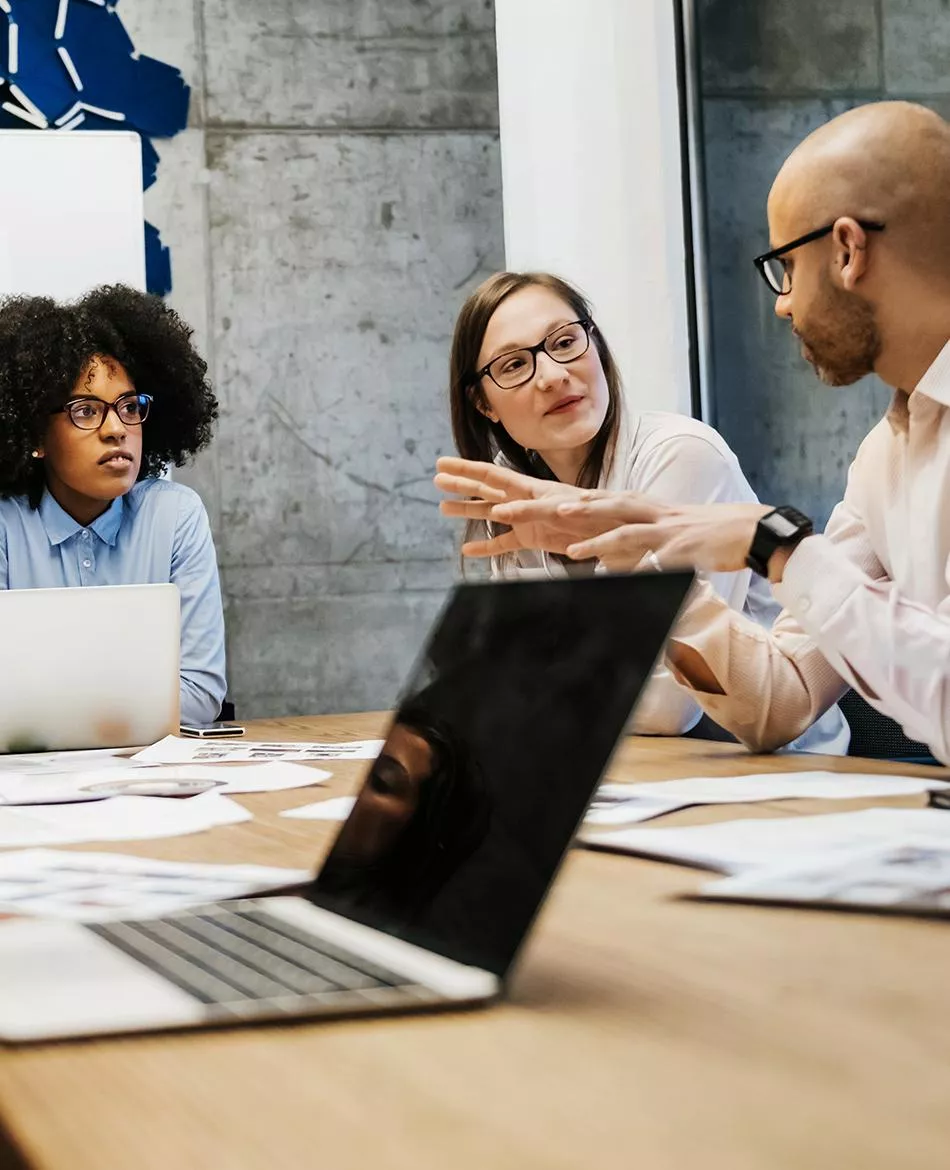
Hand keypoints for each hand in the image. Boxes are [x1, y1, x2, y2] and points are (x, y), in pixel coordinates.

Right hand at [434, 457, 593, 556]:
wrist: (612, 531)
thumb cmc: (591, 515)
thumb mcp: (560, 510)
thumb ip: (529, 511)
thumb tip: (498, 512)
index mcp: (528, 488)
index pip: (490, 475)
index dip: (465, 469)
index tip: (442, 464)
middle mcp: (522, 500)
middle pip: (485, 489)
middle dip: (461, 483)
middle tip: (436, 478)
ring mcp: (524, 520)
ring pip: (488, 514)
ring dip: (467, 510)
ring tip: (442, 508)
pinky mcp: (531, 539)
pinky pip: (503, 543)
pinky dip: (486, 547)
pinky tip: (467, 549)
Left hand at [554, 497, 772, 572]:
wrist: (752, 529)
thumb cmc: (711, 532)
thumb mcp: (674, 528)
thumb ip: (647, 537)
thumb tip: (624, 555)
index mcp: (653, 507)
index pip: (612, 499)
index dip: (584, 499)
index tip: (557, 498)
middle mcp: (656, 514)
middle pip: (610, 507)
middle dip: (579, 508)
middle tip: (553, 509)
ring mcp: (669, 531)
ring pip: (627, 532)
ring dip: (598, 542)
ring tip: (572, 551)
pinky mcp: (684, 550)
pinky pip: (656, 562)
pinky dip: (638, 571)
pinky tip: (621, 580)